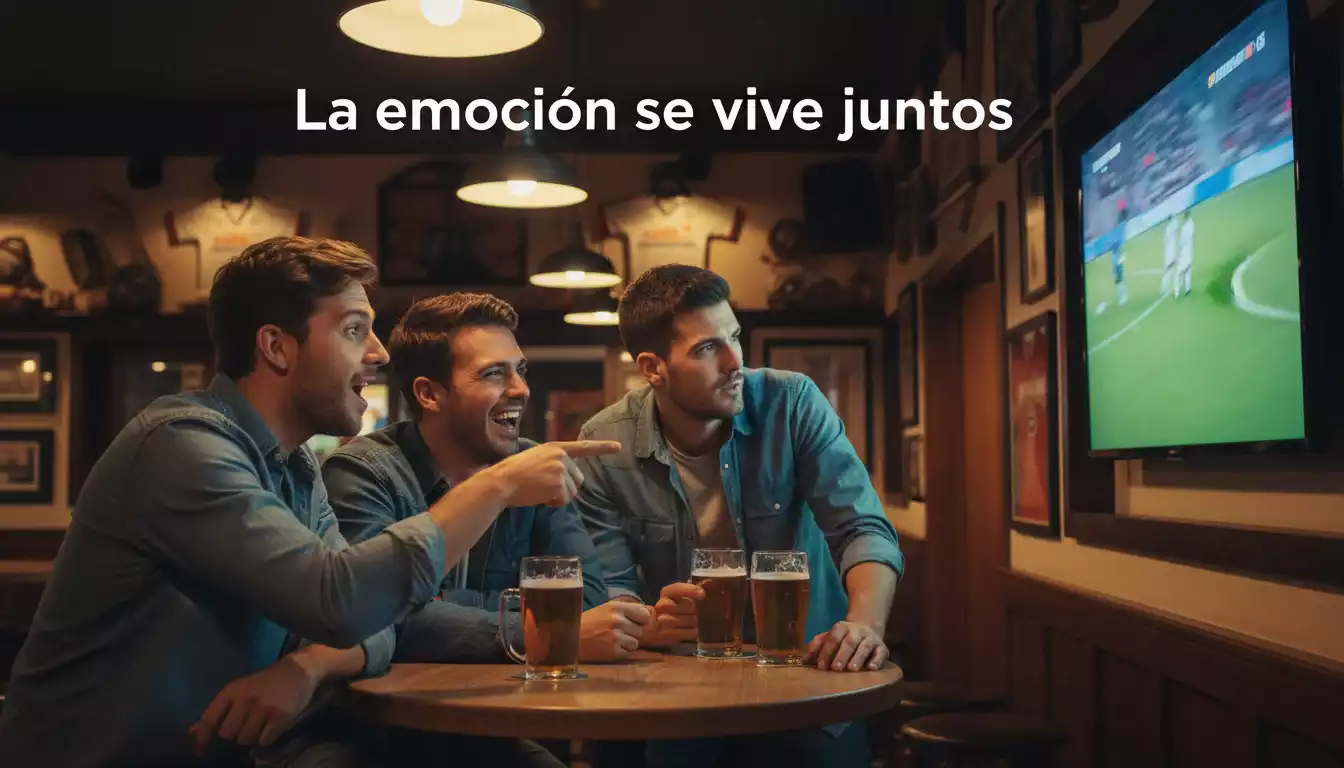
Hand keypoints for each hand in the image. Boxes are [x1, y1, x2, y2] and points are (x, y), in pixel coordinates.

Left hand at [188, 654, 321, 755]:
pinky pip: (264, 741)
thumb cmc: (266, 682)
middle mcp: (245, 699)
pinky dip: (266, 739)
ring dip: (251, 738)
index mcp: (231, 691)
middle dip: (234, 734)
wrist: (299, 669)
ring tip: (260, 726)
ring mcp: (263, 708)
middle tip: (245, 726)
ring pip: (245, 739)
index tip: (201, 752)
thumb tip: (193, 732)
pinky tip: (271, 728)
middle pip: (227, 734)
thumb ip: (218, 710)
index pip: (209, 718)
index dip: (203, 738)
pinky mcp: (280, 716)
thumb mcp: (240, 690)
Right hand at [483, 440, 621, 507]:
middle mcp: (562, 456)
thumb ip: (554, 462)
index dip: (602, 447)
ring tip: (539, 490)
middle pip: (578, 479)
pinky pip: (565, 500)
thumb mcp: (536, 458)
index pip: (583, 447)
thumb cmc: (514, 473)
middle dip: (565, 487)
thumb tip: (569, 479)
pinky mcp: (559, 484)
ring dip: (559, 496)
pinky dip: (554, 503)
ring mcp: (562, 469)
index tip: (619, 447)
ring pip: (573, 491)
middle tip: (543, 486)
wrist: (503, 481)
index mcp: (556, 447)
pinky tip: (540, 496)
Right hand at [579, 600, 652, 660]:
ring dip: (627, 644)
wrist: (571, 638)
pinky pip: (628, 653)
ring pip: (636, 643)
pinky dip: (620, 652)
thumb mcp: (606, 608)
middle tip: (617, 633)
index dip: (640, 620)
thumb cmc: (590, 622)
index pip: (644, 614)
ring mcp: (616, 637)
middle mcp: (618, 620)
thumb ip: (627, 610)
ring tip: (612, 641)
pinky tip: (608, 647)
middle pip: (641, 630)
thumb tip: (648, 613)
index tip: (633, 622)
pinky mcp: (613, 651)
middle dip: (632, 633)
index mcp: (617, 607)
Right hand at [640, 582, 703, 647]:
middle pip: (689, 606)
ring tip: (691, 623)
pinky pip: (689, 633)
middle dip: (695, 610)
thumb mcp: (678, 597)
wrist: (655, 628)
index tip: (702, 594)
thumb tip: (709, 582)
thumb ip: (691, 590)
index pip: (677, 589)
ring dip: (695, 622)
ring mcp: (663, 622)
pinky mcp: (667, 636)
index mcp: (666, 593)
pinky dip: (693, 632)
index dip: (690, 590)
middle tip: (693, 613)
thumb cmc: (673, 610)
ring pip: (691, 620)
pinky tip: (690, 631)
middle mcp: (661, 606)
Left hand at [804, 621, 887, 671]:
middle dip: (842, 655)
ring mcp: (870, 639)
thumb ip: (816, 646)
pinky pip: (881, 652)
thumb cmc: (842, 638)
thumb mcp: (828, 637)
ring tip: (852, 669)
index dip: (826, 651)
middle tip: (835, 668)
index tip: (821, 666)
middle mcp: (857, 631)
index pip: (833, 637)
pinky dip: (877, 660)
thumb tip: (803, 660)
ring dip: (858, 657)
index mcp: (841, 628)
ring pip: (865, 646)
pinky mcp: (882, 647)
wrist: (867, 628)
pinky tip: (872, 668)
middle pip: (849, 642)